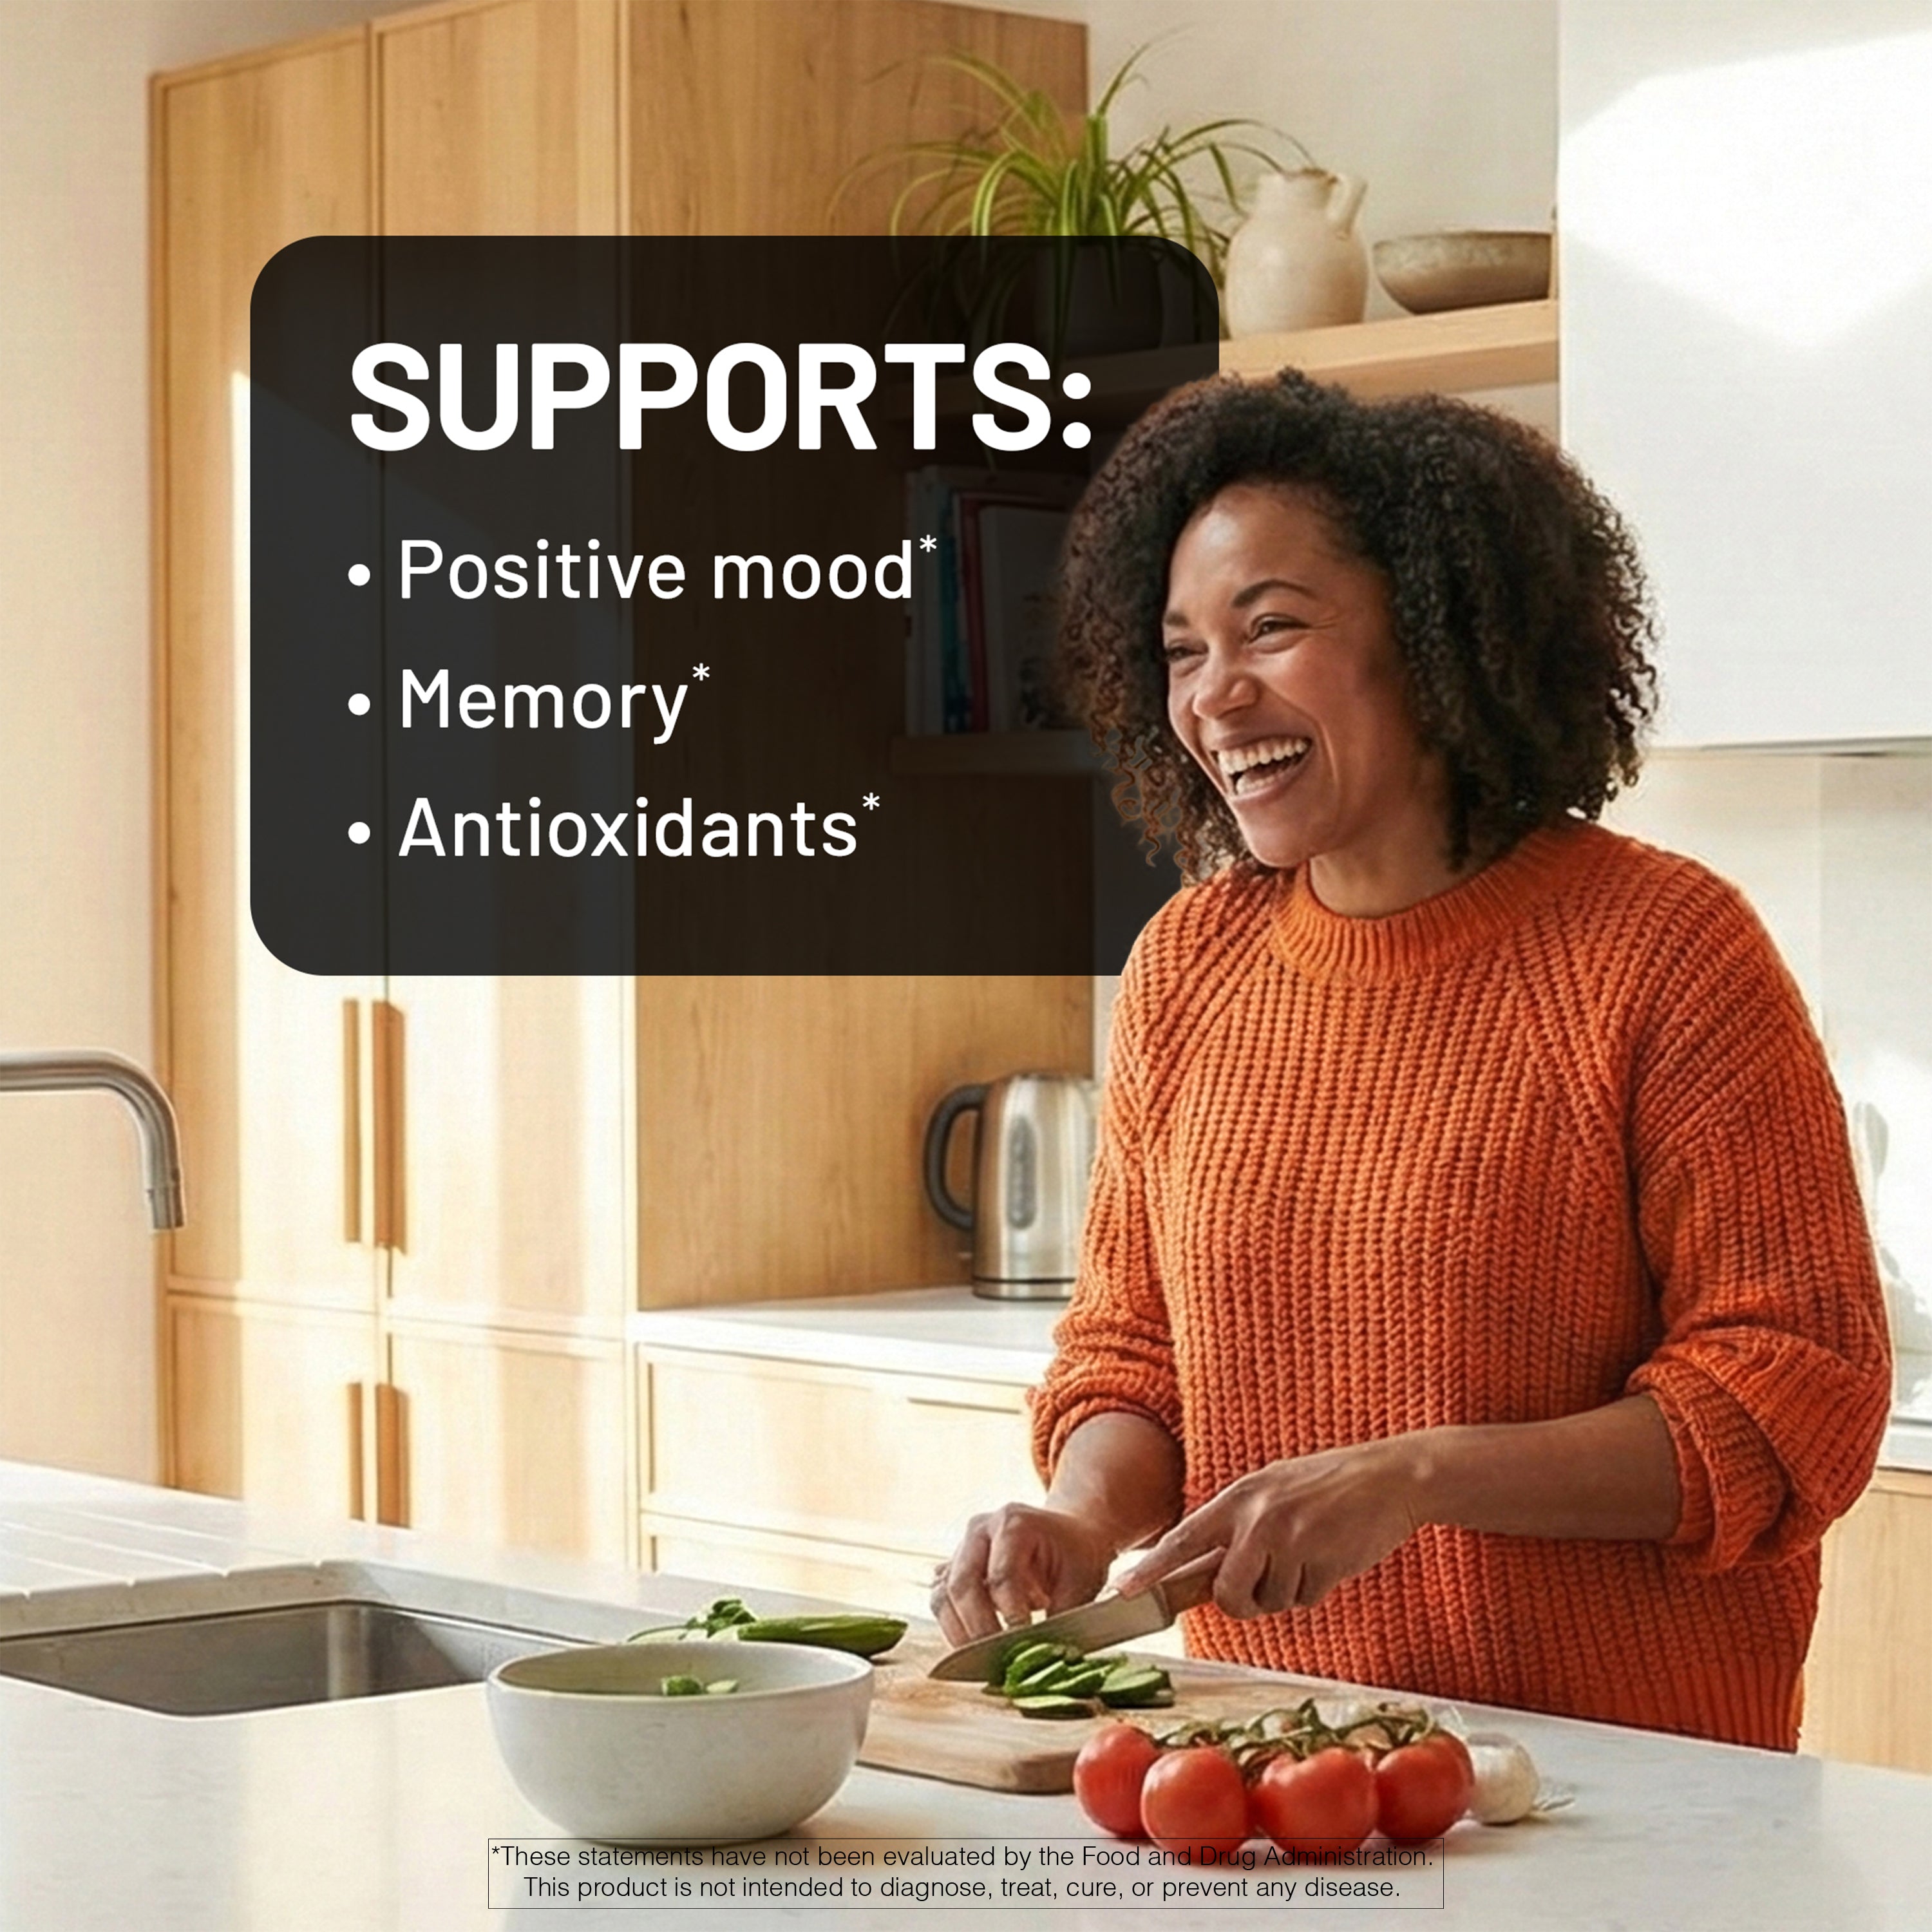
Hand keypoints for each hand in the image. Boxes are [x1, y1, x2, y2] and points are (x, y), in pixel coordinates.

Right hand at [930, 1502, 1117, 1645]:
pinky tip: (974, 1648)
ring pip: (943, 1595)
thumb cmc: (1076, 1554)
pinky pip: (941, 1602)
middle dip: (979, 1627)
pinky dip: (953, 1629)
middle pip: (962, 1583)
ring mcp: (962, 1549)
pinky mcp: (953, 1570)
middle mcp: (980, 1531)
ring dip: (959, 1633)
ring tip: (985, 1661)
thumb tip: (1045, 1656)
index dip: (1010, 1613)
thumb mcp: (1080, 1581)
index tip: (1023, 1641)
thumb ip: (1063, 1616)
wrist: (1066, 1534)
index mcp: (1013, 1523)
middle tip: (999, 1659)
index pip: (1001, 1574)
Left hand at [1117, 1440, 1422, 1617]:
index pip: (1182, 1539)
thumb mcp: (1272, 1490)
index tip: (1121, 1591)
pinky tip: (1331, 1555)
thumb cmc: (1327, 1488)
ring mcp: (1290, 1540)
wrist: (1389, 1478)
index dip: (1150, 1570)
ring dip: (1288, 1590)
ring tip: (1310, 1551)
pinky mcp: (1323, 1562)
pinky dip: (1318, 1588)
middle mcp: (1257, 1518)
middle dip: (1243, 1602)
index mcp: (1239, 1498)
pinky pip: (1305, 1600)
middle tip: (1267, 1584)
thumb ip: (1239, 1525)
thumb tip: (1209, 1574)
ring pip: (1269, 1601)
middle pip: (1226, 1592)